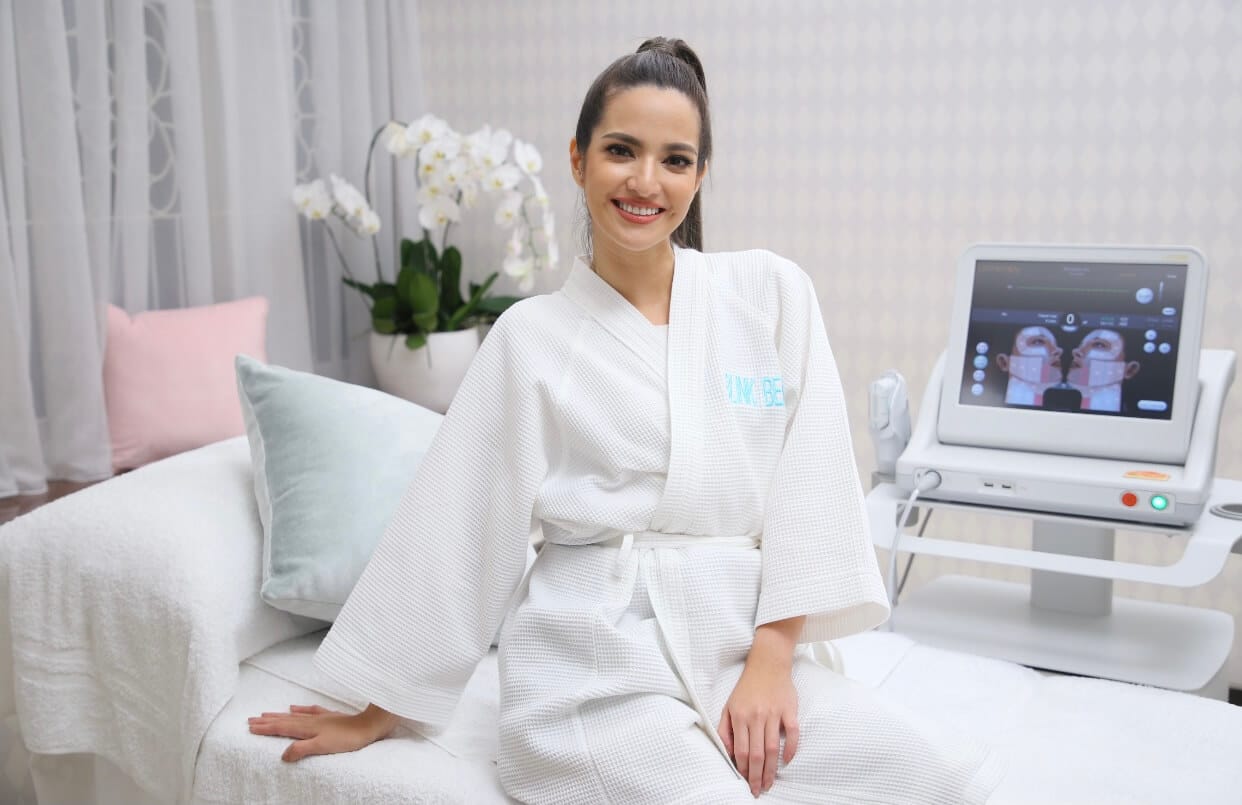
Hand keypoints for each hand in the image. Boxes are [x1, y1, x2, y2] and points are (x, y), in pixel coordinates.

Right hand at [247, 703, 397, 761]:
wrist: (369, 726)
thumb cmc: (347, 739)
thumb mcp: (322, 747)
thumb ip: (301, 749)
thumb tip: (282, 755)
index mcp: (307, 728)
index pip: (281, 728)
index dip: (265, 728)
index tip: (250, 727)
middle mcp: (311, 721)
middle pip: (284, 720)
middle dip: (267, 720)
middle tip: (250, 720)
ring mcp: (320, 718)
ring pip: (294, 715)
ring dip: (279, 715)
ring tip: (266, 713)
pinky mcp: (330, 717)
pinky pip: (310, 711)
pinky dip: (300, 709)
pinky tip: (295, 707)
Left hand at [717, 620, 802, 796]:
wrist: (767, 663)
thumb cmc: (747, 687)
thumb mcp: (729, 706)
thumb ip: (725, 729)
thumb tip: (726, 752)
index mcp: (740, 716)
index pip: (740, 750)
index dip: (742, 769)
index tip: (745, 782)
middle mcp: (757, 717)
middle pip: (756, 754)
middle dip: (756, 776)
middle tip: (758, 790)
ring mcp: (774, 714)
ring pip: (772, 748)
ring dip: (771, 769)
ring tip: (769, 783)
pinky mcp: (789, 710)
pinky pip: (793, 733)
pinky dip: (791, 749)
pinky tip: (787, 761)